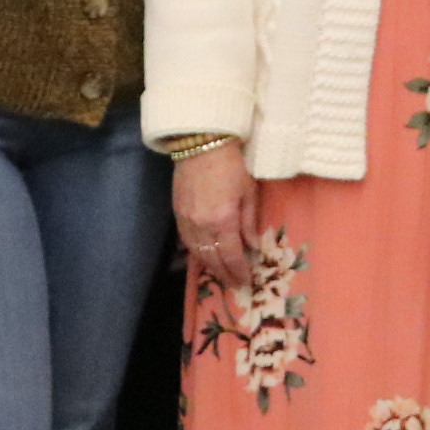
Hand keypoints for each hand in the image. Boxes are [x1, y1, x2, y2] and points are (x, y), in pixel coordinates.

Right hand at [174, 143, 256, 291]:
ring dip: (210, 267)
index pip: (231, 256)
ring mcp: (187, 220)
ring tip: (221, 276)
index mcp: (223, 220)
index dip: (239, 271)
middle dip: (225, 275)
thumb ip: (250, 221)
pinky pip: (186, 241)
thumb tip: (252, 245)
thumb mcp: (248, 191)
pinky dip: (196, 253)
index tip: (246, 282)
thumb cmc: (231, 165)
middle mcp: (202, 226)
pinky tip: (203, 258)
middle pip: (213, 259)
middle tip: (235, 285)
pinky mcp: (177, 213)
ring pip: (197, 253)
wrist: (201, 144)